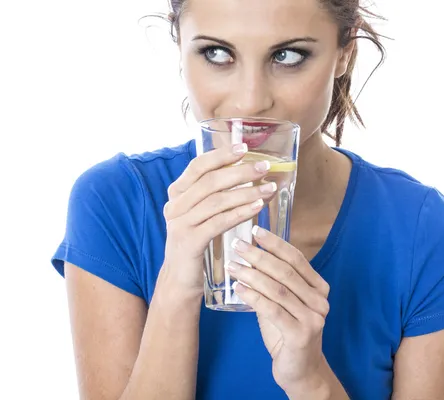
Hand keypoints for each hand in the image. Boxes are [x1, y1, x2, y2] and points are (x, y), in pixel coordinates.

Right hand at [160, 143, 276, 296]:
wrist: (180, 279)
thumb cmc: (197, 242)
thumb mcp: (200, 214)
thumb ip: (214, 194)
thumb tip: (246, 170)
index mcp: (177, 193)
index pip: (197, 166)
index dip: (221, 155)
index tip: (244, 148)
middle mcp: (175, 205)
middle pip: (210, 182)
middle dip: (240, 172)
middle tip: (264, 168)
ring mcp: (180, 224)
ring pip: (216, 201)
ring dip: (246, 193)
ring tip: (268, 189)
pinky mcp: (189, 242)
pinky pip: (218, 223)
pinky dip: (240, 213)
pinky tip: (257, 208)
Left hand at [226, 226, 331, 393]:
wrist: (300, 370)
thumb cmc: (287, 332)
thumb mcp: (283, 302)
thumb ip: (273, 282)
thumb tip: (248, 255)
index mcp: (319, 288)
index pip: (296, 259)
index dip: (275, 243)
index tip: (255, 231)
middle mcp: (320, 300)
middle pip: (286, 271)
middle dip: (259, 256)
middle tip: (237, 245)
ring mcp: (313, 318)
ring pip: (278, 289)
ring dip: (252, 275)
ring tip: (233, 266)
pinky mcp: (301, 335)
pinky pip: (273, 310)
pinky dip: (254, 297)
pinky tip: (239, 289)